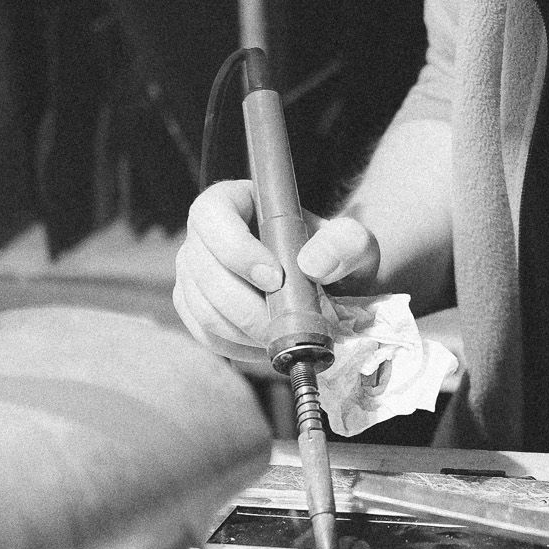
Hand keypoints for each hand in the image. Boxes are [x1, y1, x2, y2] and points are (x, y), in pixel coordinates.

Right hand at [171, 179, 380, 368]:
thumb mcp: (354, 243)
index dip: (235, 249)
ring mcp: (194, 273)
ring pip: (202, 307)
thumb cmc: (336, 256)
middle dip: (244, 305)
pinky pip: (205, 333)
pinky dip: (237, 347)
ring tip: (282, 337)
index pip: (211, 214)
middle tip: (284, 324)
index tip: (274, 278)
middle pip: (200, 268)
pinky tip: (267, 346)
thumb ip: (346, 243)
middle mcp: (204, 235)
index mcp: (235, 201)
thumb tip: (312, 264)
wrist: (329, 287)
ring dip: (244, 331)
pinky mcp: (196, 309)